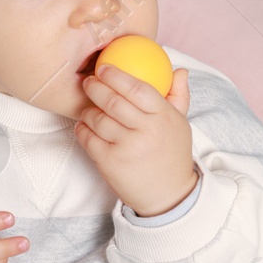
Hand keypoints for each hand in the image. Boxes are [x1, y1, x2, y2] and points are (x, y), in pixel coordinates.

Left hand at [75, 63, 195, 216]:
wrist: (168, 195)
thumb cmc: (172, 154)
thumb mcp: (180, 125)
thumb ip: (178, 96)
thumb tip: (179, 70)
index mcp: (163, 117)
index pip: (138, 88)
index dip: (117, 75)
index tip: (104, 68)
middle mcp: (146, 131)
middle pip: (113, 101)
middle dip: (95, 87)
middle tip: (89, 82)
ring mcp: (127, 147)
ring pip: (97, 118)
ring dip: (88, 110)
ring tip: (89, 109)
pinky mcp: (110, 162)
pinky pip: (88, 138)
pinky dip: (82, 129)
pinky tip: (85, 126)